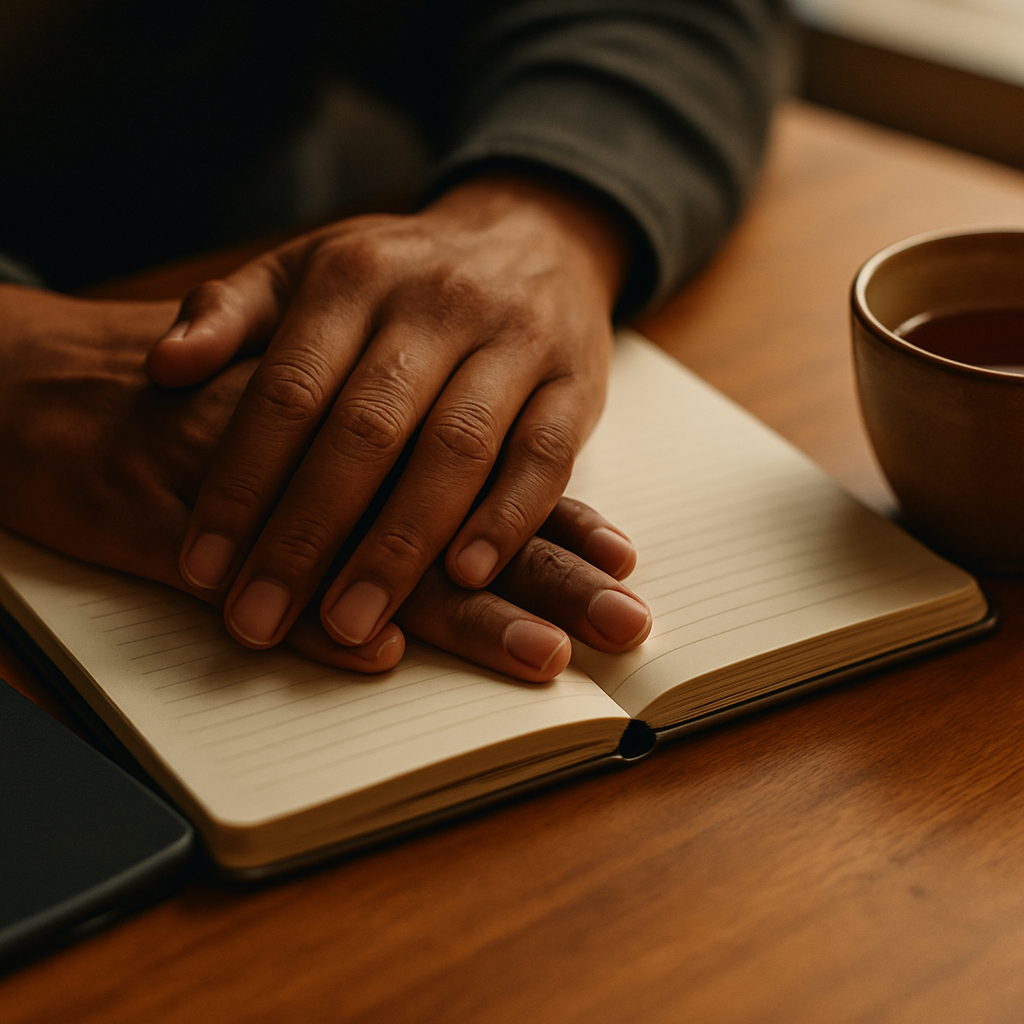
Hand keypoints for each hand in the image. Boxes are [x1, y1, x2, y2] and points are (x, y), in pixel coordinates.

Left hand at [0, 285, 648, 680]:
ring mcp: (513, 343)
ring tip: (350, 624)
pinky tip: (468, 578)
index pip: (288, 390)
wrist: (534, 238)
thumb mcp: (309, 267)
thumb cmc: (402, 274)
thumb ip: (232, 311)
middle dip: (308, 535)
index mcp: (354, 276)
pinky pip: (544, 458)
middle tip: (260, 620)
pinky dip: (507, 519)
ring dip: (399, 546)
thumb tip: (162, 367)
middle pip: (365, 431)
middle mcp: (435, 305)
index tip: (204, 567)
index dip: (241, 484)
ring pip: (453, 452)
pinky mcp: (574, 384)